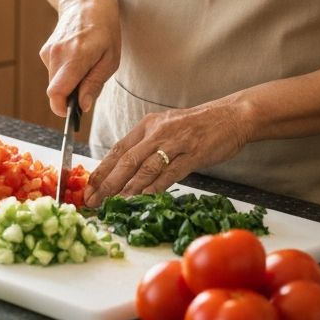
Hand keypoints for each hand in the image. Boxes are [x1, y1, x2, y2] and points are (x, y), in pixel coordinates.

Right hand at [40, 0, 120, 116]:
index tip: (71, 114)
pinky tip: (77, 57)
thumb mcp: (110, 59)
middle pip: (56, 91)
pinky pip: (54, 72)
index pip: (56, 93)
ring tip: (86, 65)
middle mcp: (56, 54)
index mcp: (75, 57)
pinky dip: (65, 72)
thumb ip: (94, 84)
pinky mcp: (45, 51)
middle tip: (89, 83)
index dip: (61, 108)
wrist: (86, 2)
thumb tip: (82, 106)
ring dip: (69, 82)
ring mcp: (48, 52)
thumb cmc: (104, 30)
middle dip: (70, 95)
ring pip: (55, 82)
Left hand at [83, 100, 249, 205]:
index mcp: (149, 125)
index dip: (102, 169)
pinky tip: (144, 198)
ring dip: (127, 188)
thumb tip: (127, 170)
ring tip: (113, 204)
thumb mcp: (167, 128)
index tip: (88, 187)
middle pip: (127, 160)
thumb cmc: (199, 125)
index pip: (118, 149)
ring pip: (145, 167)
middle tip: (94, 200)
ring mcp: (176, 142)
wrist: (231, 116)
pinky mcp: (193, 153)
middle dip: (107, 183)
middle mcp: (158, 131)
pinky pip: (170, 172)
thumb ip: (149, 146)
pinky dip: (156, 187)